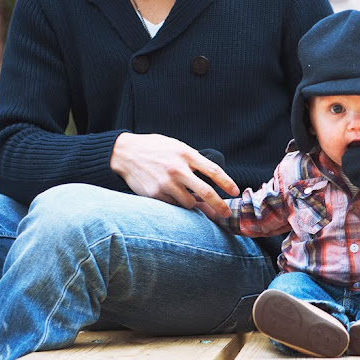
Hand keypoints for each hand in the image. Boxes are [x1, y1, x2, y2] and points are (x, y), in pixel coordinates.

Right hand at [110, 133, 238, 217]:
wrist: (124, 153)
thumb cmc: (154, 149)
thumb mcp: (176, 146)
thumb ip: (193, 160)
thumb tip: (211, 178)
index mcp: (185, 154)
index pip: (213, 170)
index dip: (227, 183)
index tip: (235, 192)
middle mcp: (177, 169)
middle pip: (206, 192)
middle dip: (219, 205)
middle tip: (226, 213)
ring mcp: (166, 183)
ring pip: (189, 203)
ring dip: (193, 205)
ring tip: (190, 199)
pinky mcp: (155, 194)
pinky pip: (174, 206)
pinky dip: (177, 205)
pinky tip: (174, 198)